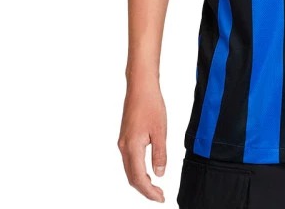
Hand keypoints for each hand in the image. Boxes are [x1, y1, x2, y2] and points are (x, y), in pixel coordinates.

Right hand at [117, 81, 167, 201]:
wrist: (140, 86)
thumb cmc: (151, 105)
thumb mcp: (160, 130)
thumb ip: (159, 154)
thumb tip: (159, 174)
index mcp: (132, 147)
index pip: (139, 178)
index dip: (149, 192)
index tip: (161, 198)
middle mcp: (123, 147)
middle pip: (131, 177)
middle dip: (145, 190)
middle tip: (160, 196)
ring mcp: (123, 142)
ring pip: (129, 169)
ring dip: (141, 181)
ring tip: (155, 187)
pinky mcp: (125, 136)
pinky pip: (129, 160)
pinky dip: (138, 170)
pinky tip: (148, 170)